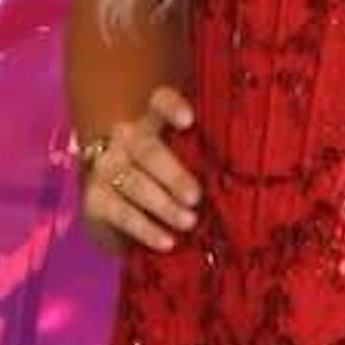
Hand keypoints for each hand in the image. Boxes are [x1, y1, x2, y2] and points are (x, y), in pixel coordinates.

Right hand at [78, 85, 202, 255]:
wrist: (114, 207)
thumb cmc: (162, 178)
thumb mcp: (180, 160)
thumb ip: (203, 156)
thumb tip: (250, 165)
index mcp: (151, 122)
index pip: (159, 103)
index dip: (171, 107)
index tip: (189, 120)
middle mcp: (125, 139)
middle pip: (148, 150)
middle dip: (173, 174)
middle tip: (196, 196)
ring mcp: (106, 168)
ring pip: (135, 183)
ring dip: (163, 204)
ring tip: (189, 222)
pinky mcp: (94, 200)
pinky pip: (121, 214)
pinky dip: (145, 229)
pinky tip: (167, 241)